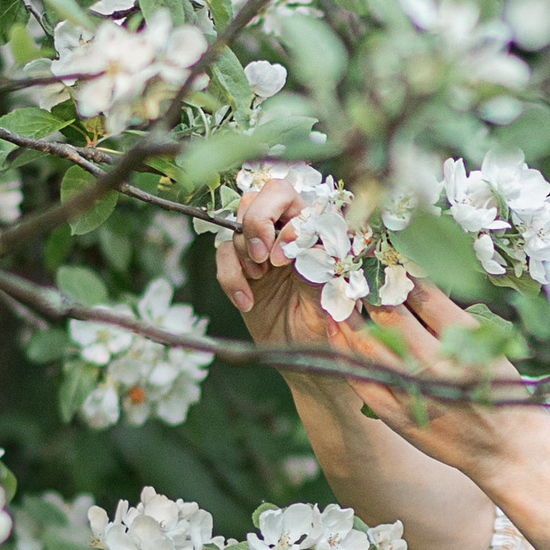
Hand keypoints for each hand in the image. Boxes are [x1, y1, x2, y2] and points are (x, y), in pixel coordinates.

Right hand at [213, 181, 341, 353]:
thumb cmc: (323, 324)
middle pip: (259, 196)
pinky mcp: (240, 267)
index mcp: (313, 230)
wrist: (300, 353)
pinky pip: (222, 255)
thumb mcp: (326, 294)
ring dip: (244, 254)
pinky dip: (230, 278)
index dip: (281, 223)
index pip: (290, 197)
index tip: (284, 259)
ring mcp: (262, 248)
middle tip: (262, 259)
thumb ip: (314, 262)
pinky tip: (247, 301)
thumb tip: (295, 238)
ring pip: (237, 224)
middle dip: (255, 224)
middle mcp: (286, 232)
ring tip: (261, 280)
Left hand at [317, 280, 544, 494]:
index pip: (420, 293)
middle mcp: (436, 363)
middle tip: (350, 268)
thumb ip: (452, 316)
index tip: (381, 256)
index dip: (396, 270)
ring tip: (336, 295)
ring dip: (346, 316)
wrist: (507, 448)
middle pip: (389, 314)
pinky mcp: (398, 415)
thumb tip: (413, 281)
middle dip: (366, 288)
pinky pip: (361, 380)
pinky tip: (335, 332)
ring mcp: (414, 391)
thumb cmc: (500, 390)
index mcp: (464, 339)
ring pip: (367, 345)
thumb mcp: (490, 344)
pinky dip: (344, 353)